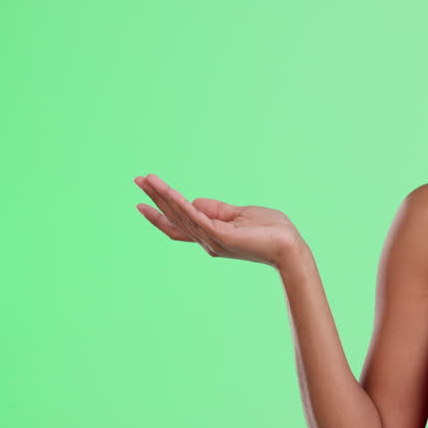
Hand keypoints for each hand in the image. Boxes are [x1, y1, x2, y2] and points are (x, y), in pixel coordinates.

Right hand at [133, 174, 303, 268]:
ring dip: (162, 196)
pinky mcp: (221, 236)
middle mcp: (207, 241)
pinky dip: (180, 204)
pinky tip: (168, 191)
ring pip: (181, 215)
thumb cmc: (270, 231)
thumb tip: (194, 201)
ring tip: (146, 180)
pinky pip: (196, 217)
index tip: (142, 199)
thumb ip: (216, 209)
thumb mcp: (239, 215)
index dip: (159, 212)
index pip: (178, 224)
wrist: (290, 247)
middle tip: (138, 180)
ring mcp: (212, 239)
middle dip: (155, 199)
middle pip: (174, 219)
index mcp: (210, 236)